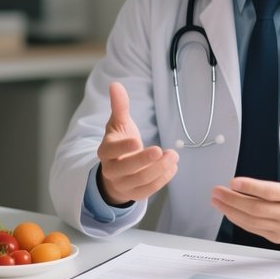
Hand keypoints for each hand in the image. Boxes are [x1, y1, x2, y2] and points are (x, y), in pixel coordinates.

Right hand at [96, 81, 178, 205]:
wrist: (116, 170)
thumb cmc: (120, 142)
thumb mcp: (119, 123)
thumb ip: (119, 106)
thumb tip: (115, 85)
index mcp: (105, 151)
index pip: (111, 150)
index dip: (123, 147)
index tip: (137, 141)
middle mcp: (111, 170)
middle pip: (127, 169)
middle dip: (146, 161)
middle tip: (163, 151)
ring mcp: (122, 184)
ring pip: (141, 181)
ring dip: (160, 169)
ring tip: (174, 156)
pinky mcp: (134, 194)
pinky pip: (149, 190)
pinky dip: (162, 180)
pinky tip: (173, 168)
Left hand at [210, 126, 279, 243]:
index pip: (270, 192)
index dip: (250, 188)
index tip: (234, 182)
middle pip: (256, 208)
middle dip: (232, 199)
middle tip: (217, 191)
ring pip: (252, 221)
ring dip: (231, 210)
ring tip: (217, 200)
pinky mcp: (278, 236)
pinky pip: (254, 229)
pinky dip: (239, 220)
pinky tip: (229, 211)